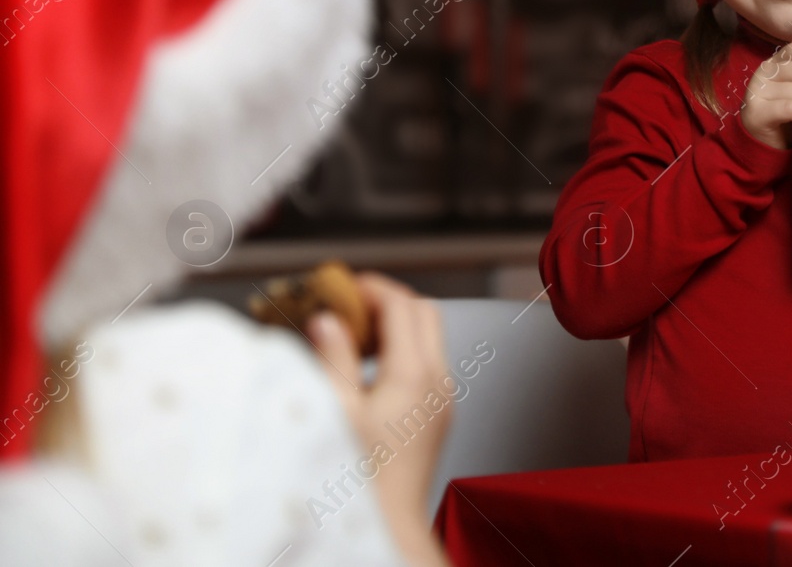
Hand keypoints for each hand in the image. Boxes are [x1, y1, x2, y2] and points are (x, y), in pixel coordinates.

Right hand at [310, 273, 452, 566]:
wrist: (389, 528)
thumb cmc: (360, 479)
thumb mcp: (335, 412)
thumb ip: (333, 359)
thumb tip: (326, 321)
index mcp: (415, 374)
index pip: (402, 304)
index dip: (369, 287)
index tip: (339, 286)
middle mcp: (438, 381)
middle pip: (422, 313)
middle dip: (385, 300)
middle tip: (345, 306)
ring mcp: (443, 399)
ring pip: (427, 338)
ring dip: (392, 327)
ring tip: (349, 337)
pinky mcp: (438, 416)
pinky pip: (426, 365)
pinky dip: (399, 352)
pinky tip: (364, 371)